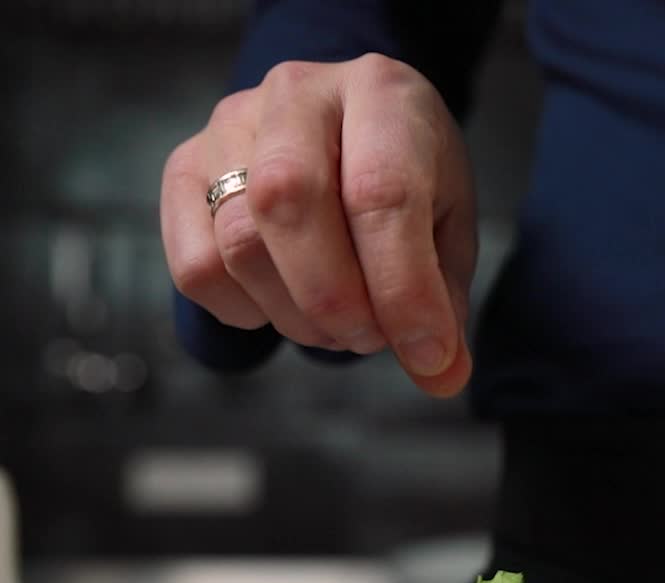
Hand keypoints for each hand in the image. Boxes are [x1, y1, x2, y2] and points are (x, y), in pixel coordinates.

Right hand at [160, 53, 475, 396]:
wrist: (347, 126)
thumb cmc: (406, 175)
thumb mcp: (447, 225)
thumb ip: (444, 298)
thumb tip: (441, 374)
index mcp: (382, 92)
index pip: (380, 190)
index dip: (402, 287)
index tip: (427, 351)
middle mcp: (298, 92)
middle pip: (289, 202)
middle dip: (336, 300)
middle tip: (370, 337)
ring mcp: (229, 125)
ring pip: (238, 243)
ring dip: (296, 315)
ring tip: (338, 323)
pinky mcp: (184, 167)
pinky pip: (196, 267)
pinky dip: (243, 311)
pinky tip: (284, 301)